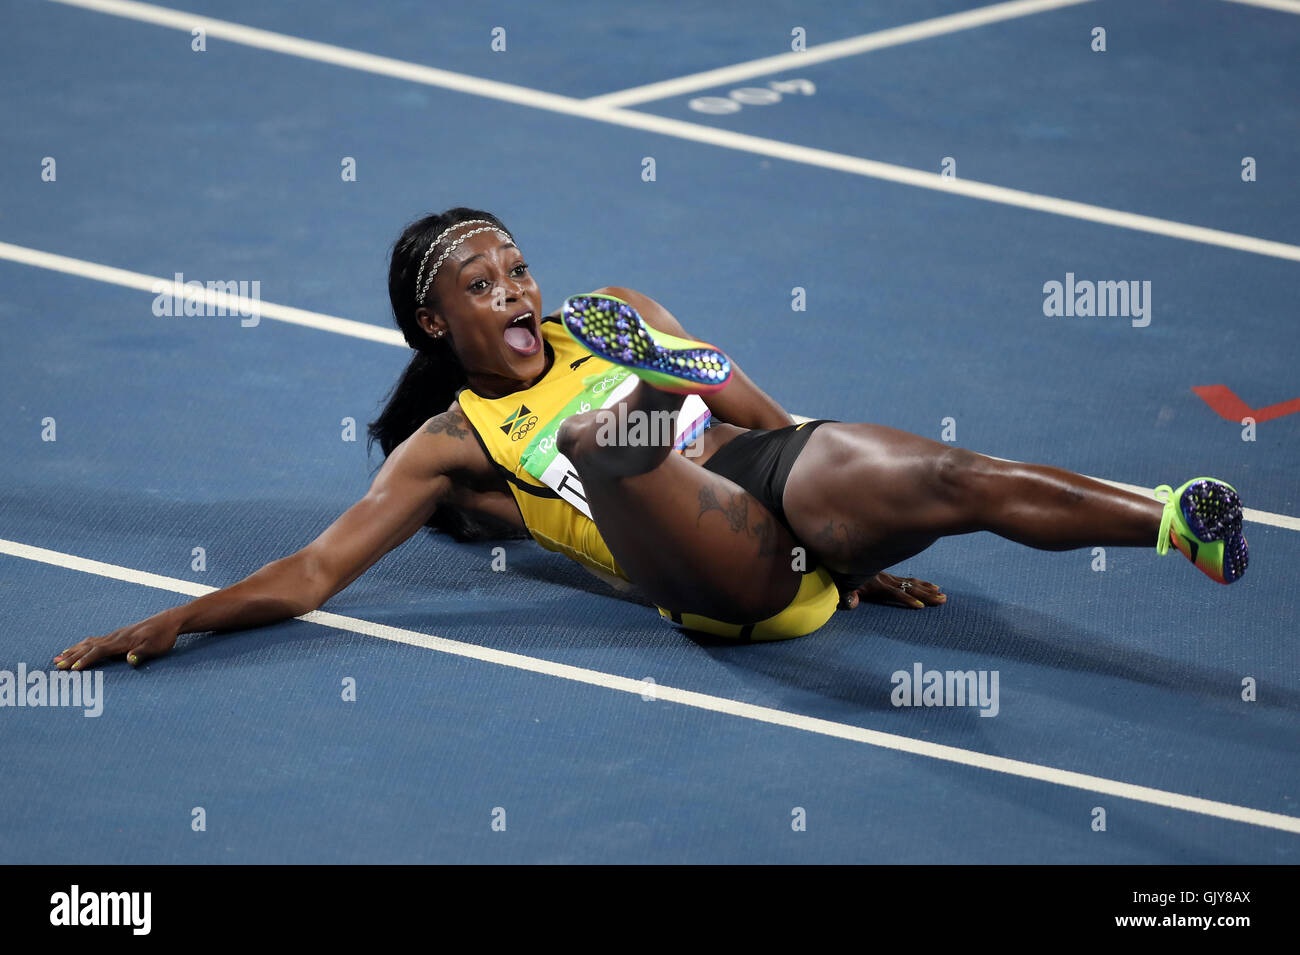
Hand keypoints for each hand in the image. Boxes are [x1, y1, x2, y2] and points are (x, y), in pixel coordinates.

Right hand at [53, 615, 178, 671]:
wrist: (168, 621)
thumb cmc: (163, 636)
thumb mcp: (156, 646)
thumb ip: (142, 653)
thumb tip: (129, 660)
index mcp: (121, 641)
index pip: (99, 651)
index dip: (86, 660)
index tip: (72, 669)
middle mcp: (114, 637)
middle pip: (88, 647)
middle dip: (72, 656)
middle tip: (56, 666)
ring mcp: (114, 635)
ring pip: (88, 643)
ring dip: (73, 650)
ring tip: (58, 657)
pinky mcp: (117, 635)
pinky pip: (94, 641)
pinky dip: (82, 646)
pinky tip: (77, 648)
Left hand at [838, 572, 945, 610]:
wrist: (840, 560)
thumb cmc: (840, 577)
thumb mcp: (841, 586)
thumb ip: (846, 595)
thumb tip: (850, 604)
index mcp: (875, 584)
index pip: (895, 593)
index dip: (907, 599)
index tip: (920, 606)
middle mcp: (885, 580)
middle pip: (909, 588)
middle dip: (926, 594)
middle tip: (942, 600)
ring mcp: (889, 578)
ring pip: (912, 583)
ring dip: (928, 589)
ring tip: (942, 595)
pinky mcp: (890, 577)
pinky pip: (909, 580)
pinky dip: (922, 583)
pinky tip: (933, 586)